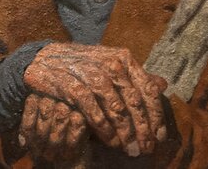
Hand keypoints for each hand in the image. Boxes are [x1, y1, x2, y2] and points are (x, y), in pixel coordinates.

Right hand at [23, 43, 168, 156]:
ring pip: (116, 108)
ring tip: (129, 149)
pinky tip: (110, 141)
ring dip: (124, 133)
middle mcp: (110, 64)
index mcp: (124, 58)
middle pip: (134, 102)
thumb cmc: (83, 67)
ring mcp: (91, 74)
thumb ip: (135, 77)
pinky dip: (104, 129)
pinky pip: (94, 111)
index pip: (148, 89)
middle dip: (142, 130)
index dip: (156, 115)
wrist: (44, 61)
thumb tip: (163, 85)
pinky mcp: (72, 85)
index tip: (159, 136)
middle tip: (145, 149)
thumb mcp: (110, 66)